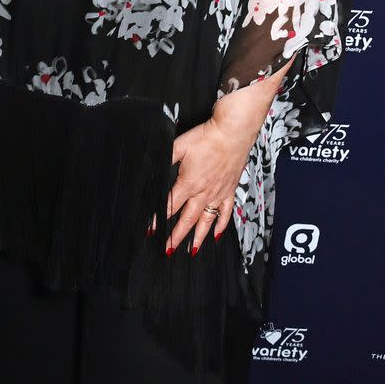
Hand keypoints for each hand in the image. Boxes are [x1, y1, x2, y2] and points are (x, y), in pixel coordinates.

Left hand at [165, 115, 252, 254]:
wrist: (232, 132)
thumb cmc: (208, 137)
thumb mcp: (179, 146)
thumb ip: (166, 159)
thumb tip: (154, 168)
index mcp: (189, 182)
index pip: (170, 205)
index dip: (159, 218)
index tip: (152, 229)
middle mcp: (204, 192)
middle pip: (187, 219)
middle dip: (176, 236)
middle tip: (168, 248)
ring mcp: (218, 193)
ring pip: (207, 221)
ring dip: (198, 237)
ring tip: (192, 251)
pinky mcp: (230, 190)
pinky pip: (226, 212)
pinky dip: (222, 225)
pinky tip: (217, 234)